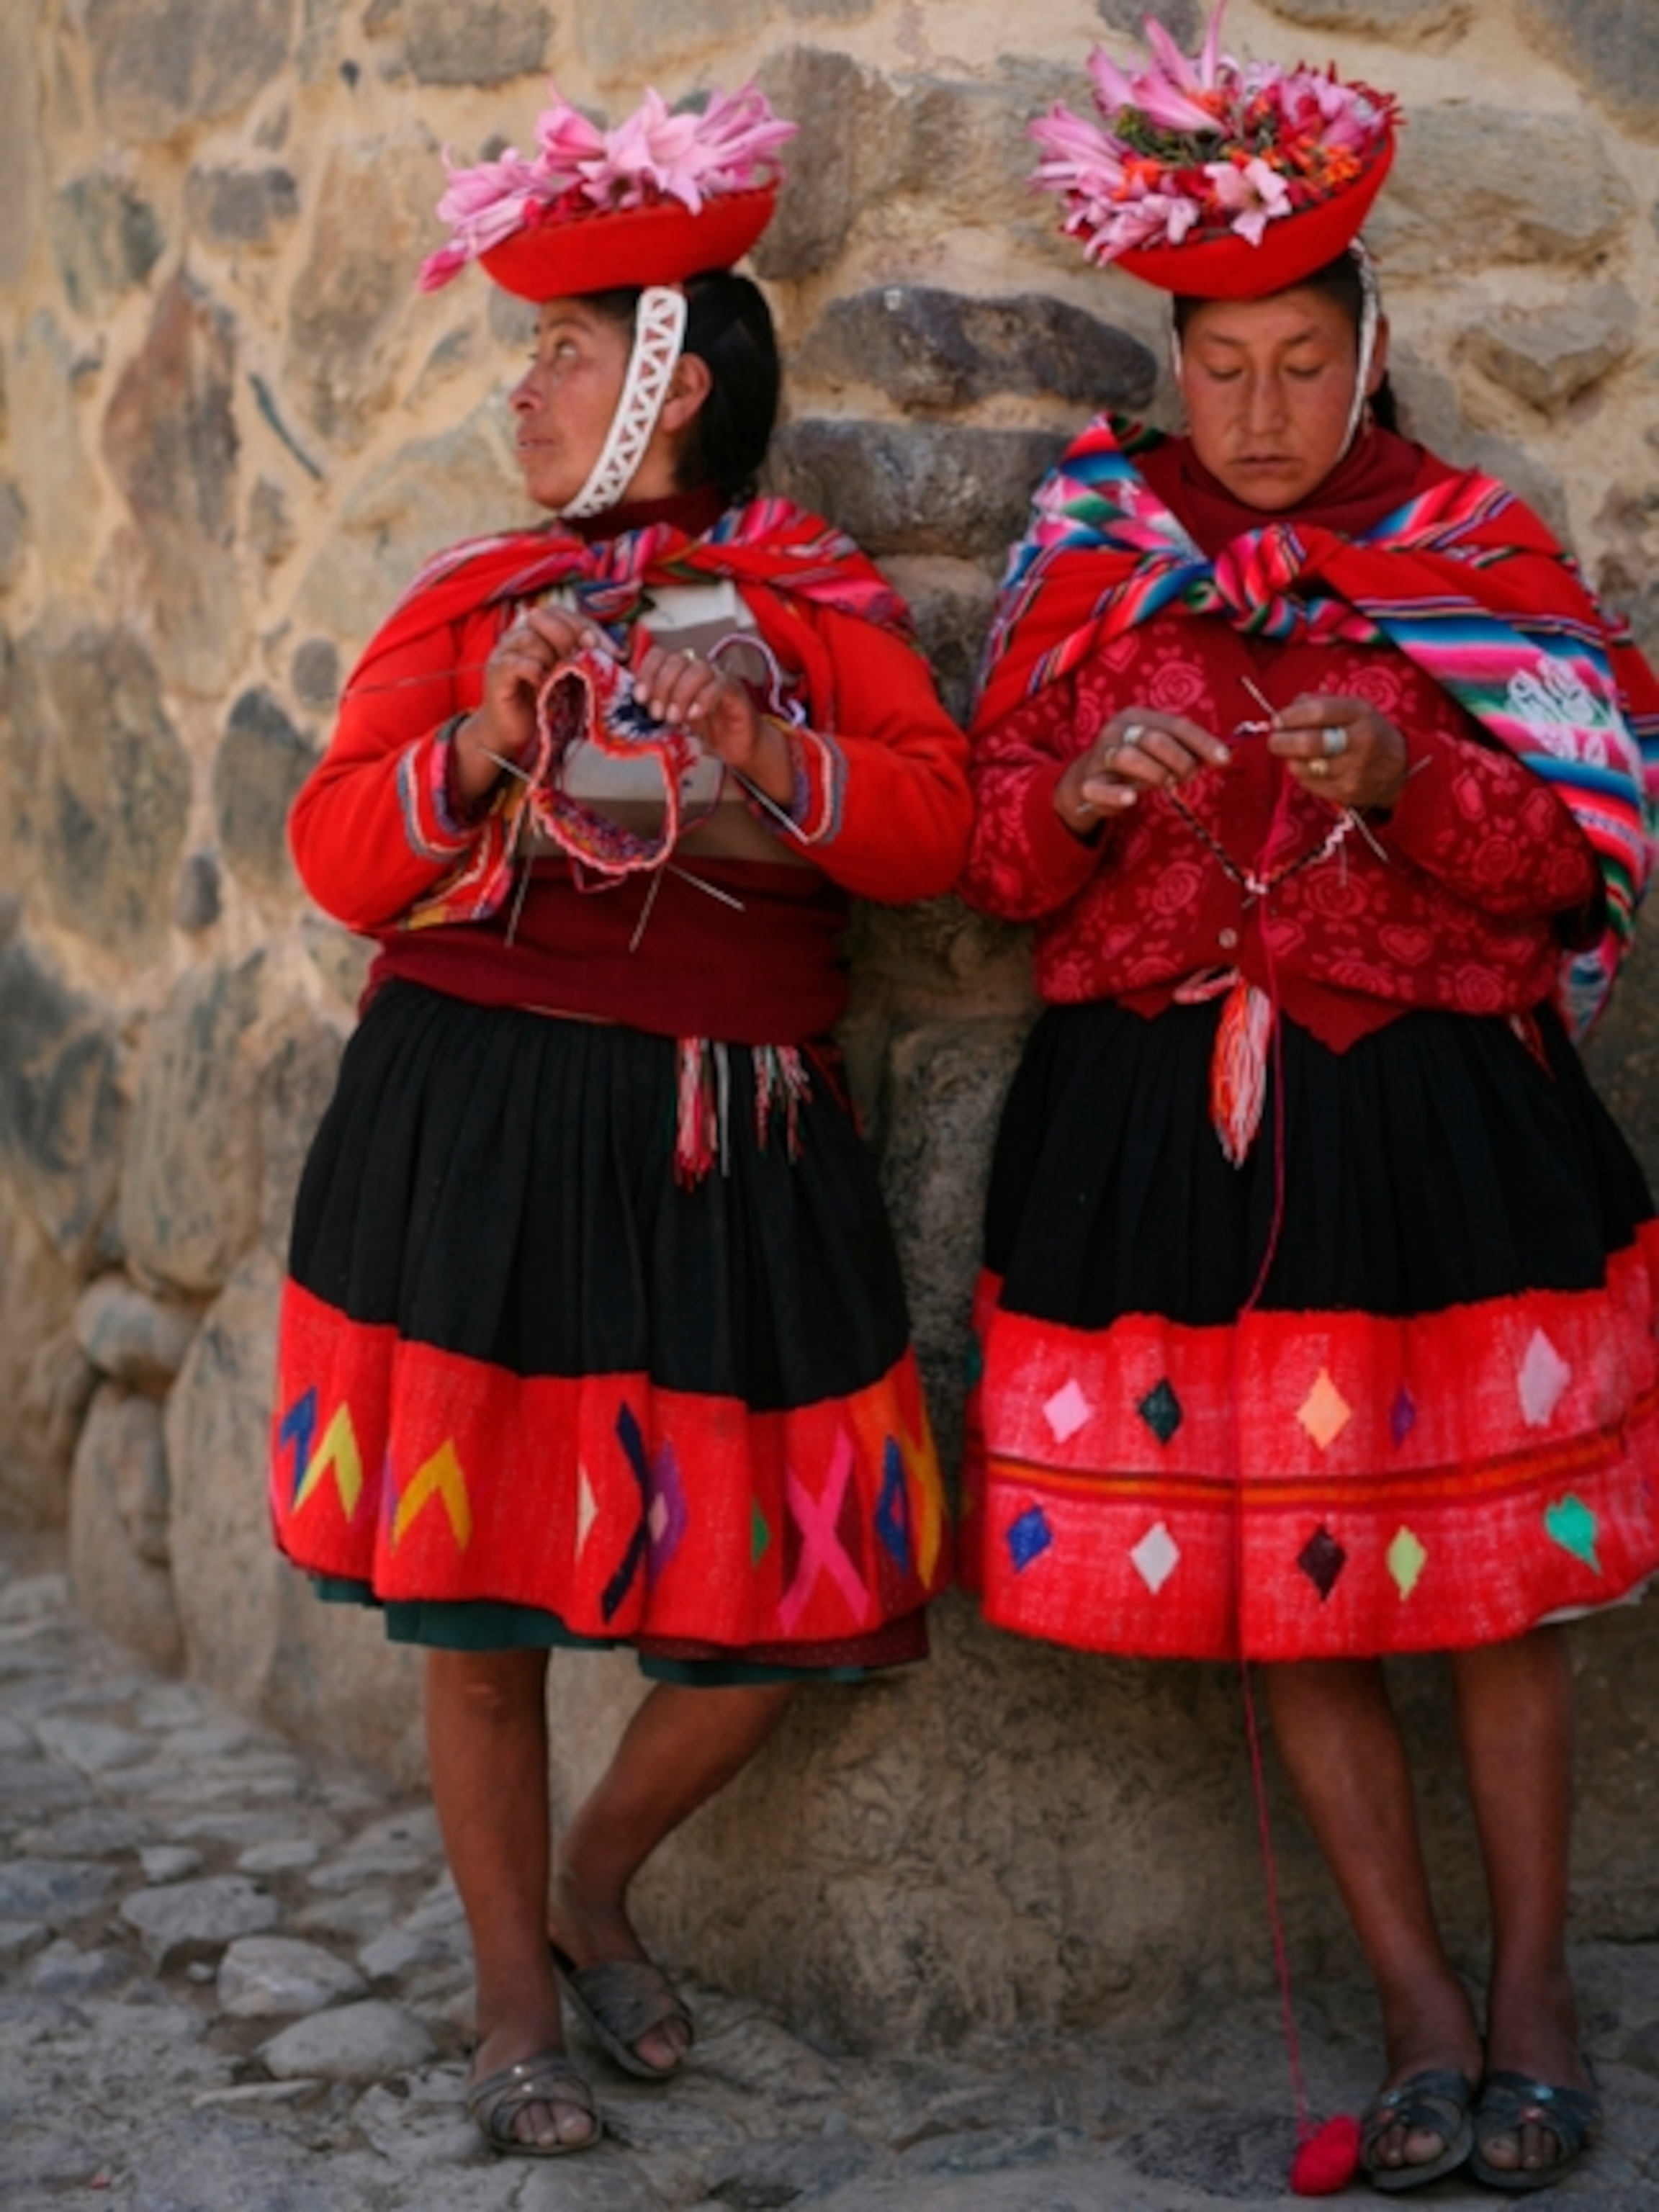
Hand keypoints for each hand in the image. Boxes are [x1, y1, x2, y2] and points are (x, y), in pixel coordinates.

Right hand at [452, 606, 607, 803]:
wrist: (514, 733)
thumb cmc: (546, 704)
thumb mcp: (572, 679)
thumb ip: (587, 662)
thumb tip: (621, 656)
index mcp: (538, 632)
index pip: (563, 614)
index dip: (588, 627)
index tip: (613, 652)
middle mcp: (519, 635)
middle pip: (543, 616)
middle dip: (570, 634)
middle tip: (588, 656)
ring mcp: (504, 652)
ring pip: (529, 638)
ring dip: (552, 655)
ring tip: (564, 675)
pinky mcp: (496, 673)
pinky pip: (515, 663)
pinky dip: (534, 671)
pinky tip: (545, 684)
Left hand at [633, 644, 792, 806]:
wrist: (735, 747)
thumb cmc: (704, 731)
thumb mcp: (672, 719)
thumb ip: (655, 707)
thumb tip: (632, 705)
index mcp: (679, 672)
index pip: (659, 654)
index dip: (647, 671)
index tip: (640, 698)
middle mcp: (697, 669)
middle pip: (676, 660)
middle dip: (661, 687)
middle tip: (658, 713)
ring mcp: (717, 677)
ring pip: (697, 668)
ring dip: (680, 693)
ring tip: (675, 718)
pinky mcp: (734, 690)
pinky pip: (719, 684)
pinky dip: (703, 698)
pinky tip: (695, 715)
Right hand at [1055, 708, 1231, 836]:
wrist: (1088, 781)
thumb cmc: (1135, 764)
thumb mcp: (1160, 750)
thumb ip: (1187, 750)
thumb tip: (1223, 756)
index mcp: (1138, 716)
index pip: (1176, 724)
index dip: (1202, 742)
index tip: (1224, 760)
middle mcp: (1117, 730)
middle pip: (1154, 739)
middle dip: (1180, 759)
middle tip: (1189, 776)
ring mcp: (1101, 756)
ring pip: (1128, 757)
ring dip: (1156, 773)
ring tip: (1168, 784)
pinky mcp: (1088, 784)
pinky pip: (1100, 788)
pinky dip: (1117, 793)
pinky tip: (1132, 799)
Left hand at [1268, 695, 1408, 810]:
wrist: (1399, 767)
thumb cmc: (1367, 730)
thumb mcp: (1352, 707)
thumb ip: (1319, 703)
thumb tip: (1286, 711)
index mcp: (1361, 714)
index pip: (1318, 712)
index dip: (1291, 717)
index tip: (1278, 720)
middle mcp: (1360, 742)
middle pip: (1309, 743)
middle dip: (1282, 742)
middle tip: (1274, 740)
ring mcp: (1353, 771)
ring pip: (1305, 767)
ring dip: (1290, 759)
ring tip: (1292, 753)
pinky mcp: (1346, 793)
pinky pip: (1309, 784)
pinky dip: (1301, 774)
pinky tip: (1308, 766)